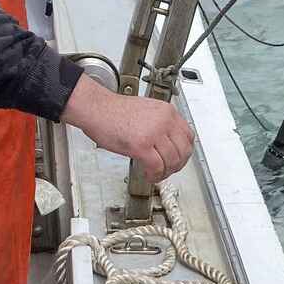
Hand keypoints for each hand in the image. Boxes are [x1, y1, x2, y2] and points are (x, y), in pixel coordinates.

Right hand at [62, 78, 194, 181]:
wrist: (95, 108)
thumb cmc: (114, 111)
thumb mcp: (147, 111)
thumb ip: (161, 124)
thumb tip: (168, 143)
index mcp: (167, 112)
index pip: (188, 136)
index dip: (185, 152)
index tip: (178, 158)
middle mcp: (164, 121)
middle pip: (183, 150)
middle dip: (177, 165)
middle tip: (168, 170)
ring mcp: (153, 133)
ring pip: (172, 161)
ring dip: (165, 172)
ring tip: (156, 174)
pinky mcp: (141, 145)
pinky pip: (156, 166)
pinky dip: (154, 175)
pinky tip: (148, 175)